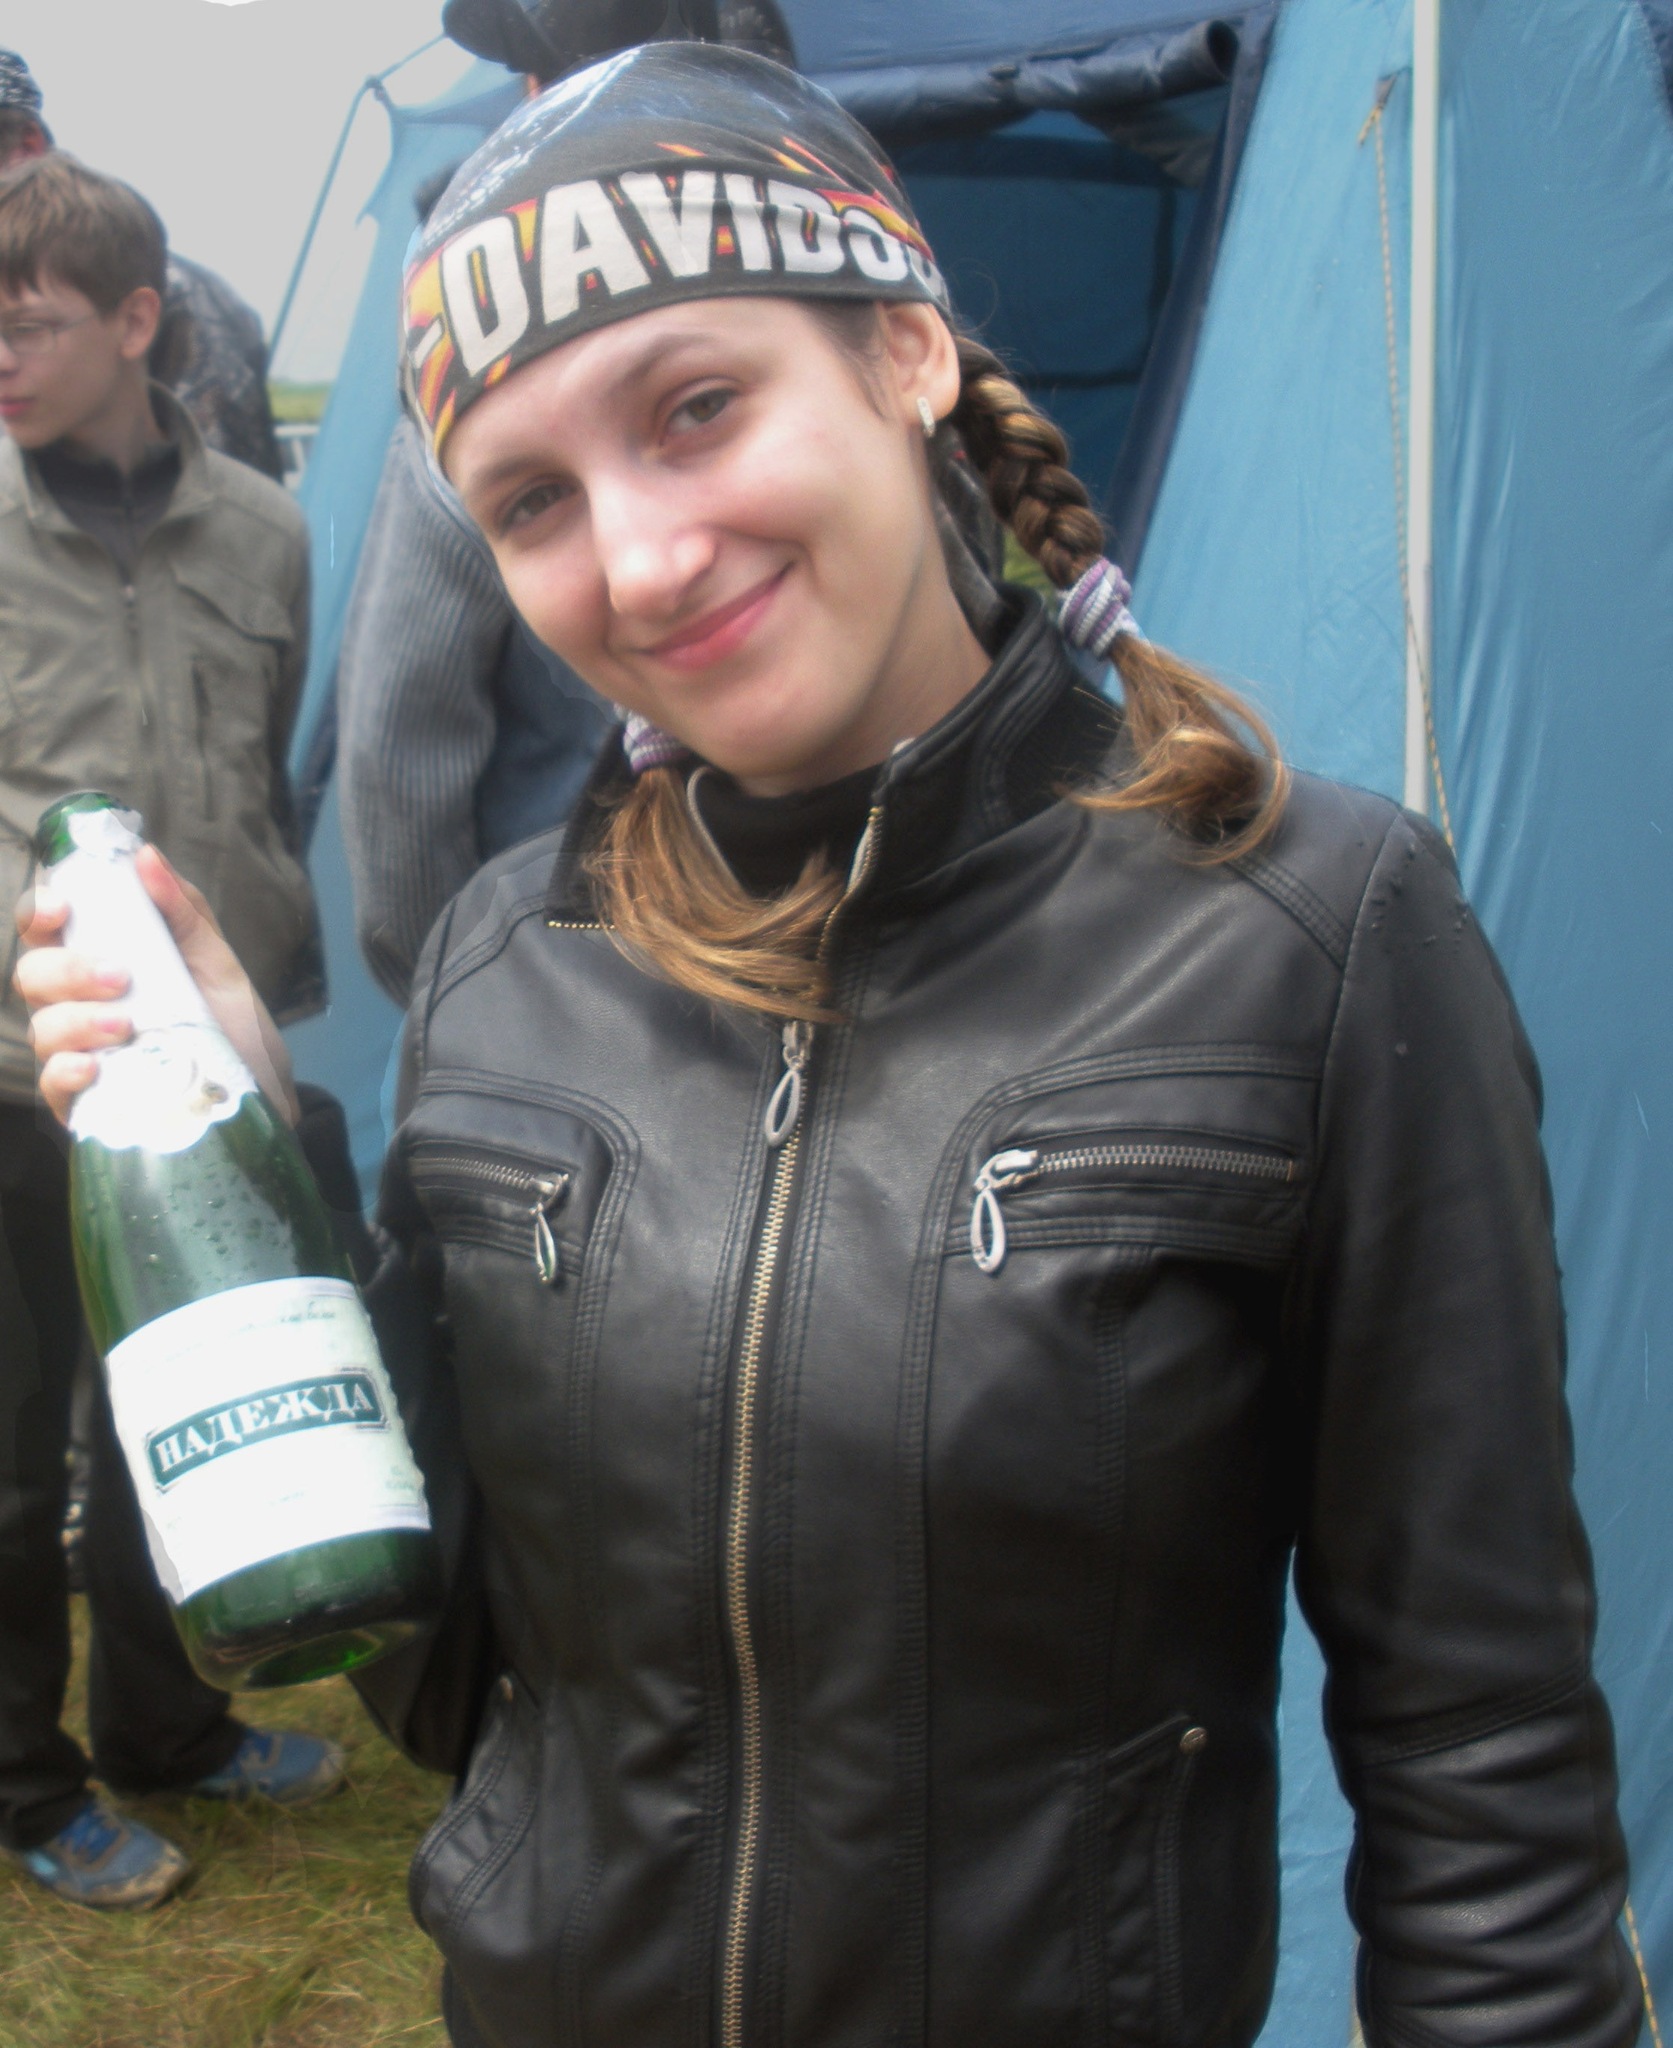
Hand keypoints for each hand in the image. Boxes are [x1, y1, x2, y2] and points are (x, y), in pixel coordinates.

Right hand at [14, 844, 300, 1127]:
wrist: (264, 1099)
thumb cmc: (235, 1028)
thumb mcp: (219, 965)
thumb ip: (183, 912)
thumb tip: (146, 856)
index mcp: (104, 962)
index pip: (46, 929)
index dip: (37, 910)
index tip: (60, 908)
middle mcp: (81, 1005)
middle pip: (32, 973)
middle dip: (68, 969)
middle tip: (120, 977)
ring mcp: (80, 1054)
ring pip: (41, 1027)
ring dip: (75, 1020)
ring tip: (124, 1025)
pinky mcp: (88, 1103)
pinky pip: (53, 1085)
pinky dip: (65, 1072)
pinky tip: (94, 1067)